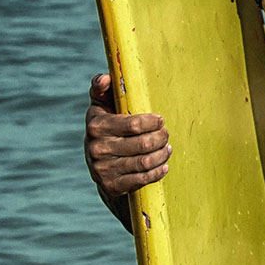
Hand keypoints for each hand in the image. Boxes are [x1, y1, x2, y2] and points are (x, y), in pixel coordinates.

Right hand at [84, 73, 170, 195]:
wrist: (98, 168)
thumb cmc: (105, 129)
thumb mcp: (100, 108)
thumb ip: (101, 89)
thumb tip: (106, 78)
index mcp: (96, 126)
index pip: (133, 124)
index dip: (152, 122)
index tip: (160, 120)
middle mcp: (98, 148)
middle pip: (143, 144)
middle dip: (161, 138)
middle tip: (166, 134)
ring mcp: (104, 169)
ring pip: (145, 162)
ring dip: (162, 154)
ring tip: (167, 148)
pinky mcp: (112, 186)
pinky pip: (143, 179)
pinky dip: (158, 171)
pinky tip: (164, 165)